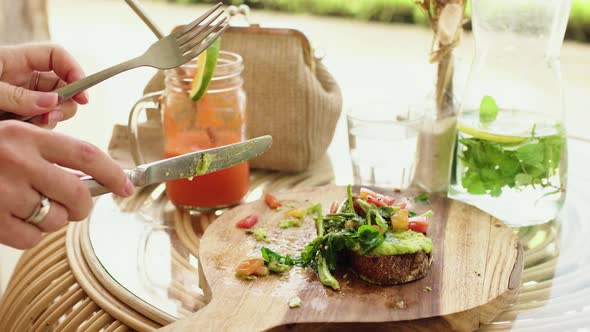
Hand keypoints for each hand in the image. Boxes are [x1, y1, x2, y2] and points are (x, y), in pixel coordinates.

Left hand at [0, 44, 88, 127]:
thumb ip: (18, 96)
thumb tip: (54, 102)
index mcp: (15, 60)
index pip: (56, 56)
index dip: (73, 71)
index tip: (82, 96)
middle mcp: (21, 78)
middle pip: (61, 84)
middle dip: (65, 103)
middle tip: (53, 117)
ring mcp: (20, 98)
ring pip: (53, 107)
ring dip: (50, 118)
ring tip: (33, 127)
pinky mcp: (16, 116)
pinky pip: (38, 122)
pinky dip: (38, 129)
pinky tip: (25, 133)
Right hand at [0, 121, 133, 248]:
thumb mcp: (12, 136)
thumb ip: (47, 152)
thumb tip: (92, 179)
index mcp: (27, 136)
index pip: (86, 155)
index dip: (114, 173)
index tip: (127, 186)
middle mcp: (17, 162)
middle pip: (77, 195)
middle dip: (83, 206)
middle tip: (76, 206)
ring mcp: (2, 192)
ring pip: (56, 219)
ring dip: (54, 219)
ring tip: (32, 206)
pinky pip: (31, 239)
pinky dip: (31, 235)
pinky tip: (17, 220)